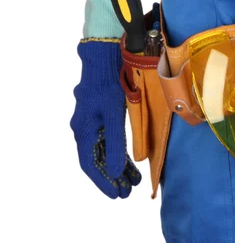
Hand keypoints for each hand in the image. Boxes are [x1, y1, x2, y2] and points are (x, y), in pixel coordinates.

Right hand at [70, 40, 140, 198]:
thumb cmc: (109, 84)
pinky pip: (110, 138)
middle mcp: (86, 127)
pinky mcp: (104, 112)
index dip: (103, 181)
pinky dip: (120, 151)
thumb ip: (116, 143)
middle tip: (127, 192)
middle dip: (113, 177)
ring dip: (119, 166)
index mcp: (84, 129)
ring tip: (134, 181)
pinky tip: (131, 159)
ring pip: (105, 150)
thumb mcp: (113, 114)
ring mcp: (94, 120)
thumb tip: (116, 172)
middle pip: (99, 159)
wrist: (105, 57)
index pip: (91, 164)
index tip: (115, 195)